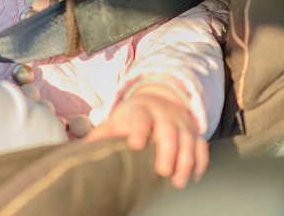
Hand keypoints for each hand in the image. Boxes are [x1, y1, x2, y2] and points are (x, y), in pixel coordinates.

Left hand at [85, 84, 207, 188]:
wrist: (158, 101)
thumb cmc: (133, 116)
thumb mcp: (117, 119)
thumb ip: (103, 133)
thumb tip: (82, 148)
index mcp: (141, 110)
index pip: (140, 118)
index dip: (138, 130)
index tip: (135, 144)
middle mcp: (163, 115)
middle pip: (168, 131)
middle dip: (167, 151)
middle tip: (162, 172)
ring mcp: (181, 123)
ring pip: (188, 140)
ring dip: (186, 161)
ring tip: (178, 182)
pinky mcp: (194, 133)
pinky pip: (201, 146)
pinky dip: (200, 161)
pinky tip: (194, 176)